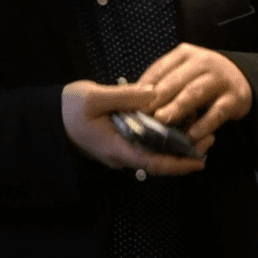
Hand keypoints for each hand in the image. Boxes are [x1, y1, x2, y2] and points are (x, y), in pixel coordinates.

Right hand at [61, 80, 208, 174]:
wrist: (46, 118)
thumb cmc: (67, 109)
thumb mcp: (94, 97)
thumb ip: (126, 96)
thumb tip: (155, 94)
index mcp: (117, 147)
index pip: (154, 163)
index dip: (179, 164)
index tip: (201, 159)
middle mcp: (121, 154)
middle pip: (159, 161)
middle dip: (185, 154)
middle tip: (210, 138)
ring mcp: (120, 149)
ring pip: (154, 153)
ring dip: (177, 145)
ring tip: (200, 131)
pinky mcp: (119, 141)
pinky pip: (147, 144)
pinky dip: (164, 138)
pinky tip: (176, 124)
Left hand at [137, 43, 252, 146]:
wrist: (241, 78)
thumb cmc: (202, 78)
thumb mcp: (182, 73)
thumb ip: (161, 83)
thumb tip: (132, 102)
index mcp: (184, 55)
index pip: (160, 69)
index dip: (144, 87)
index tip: (131, 104)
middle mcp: (202, 63)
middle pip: (175, 81)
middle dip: (157, 98)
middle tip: (142, 113)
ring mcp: (219, 80)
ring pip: (194, 93)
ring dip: (177, 107)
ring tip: (162, 120)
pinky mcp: (233, 98)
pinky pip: (217, 112)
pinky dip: (204, 124)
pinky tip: (192, 134)